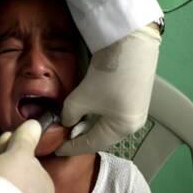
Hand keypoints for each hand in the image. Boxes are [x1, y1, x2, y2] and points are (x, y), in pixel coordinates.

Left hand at [57, 23, 160, 155]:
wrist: (129, 42)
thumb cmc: (107, 76)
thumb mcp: (81, 99)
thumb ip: (69, 115)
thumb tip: (66, 120)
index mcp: (123, 128)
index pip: (92, 144)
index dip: (72, 147)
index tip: (56, 149)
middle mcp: (133, 122)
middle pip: (101, 135)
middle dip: (81, 136)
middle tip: (62, 138)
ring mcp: (135, 108)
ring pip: (106, 123)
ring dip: (88, 124)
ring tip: (70, 125)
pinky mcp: (133, 94)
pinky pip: (111, 111)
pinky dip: (96, 113)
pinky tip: (84, 111)